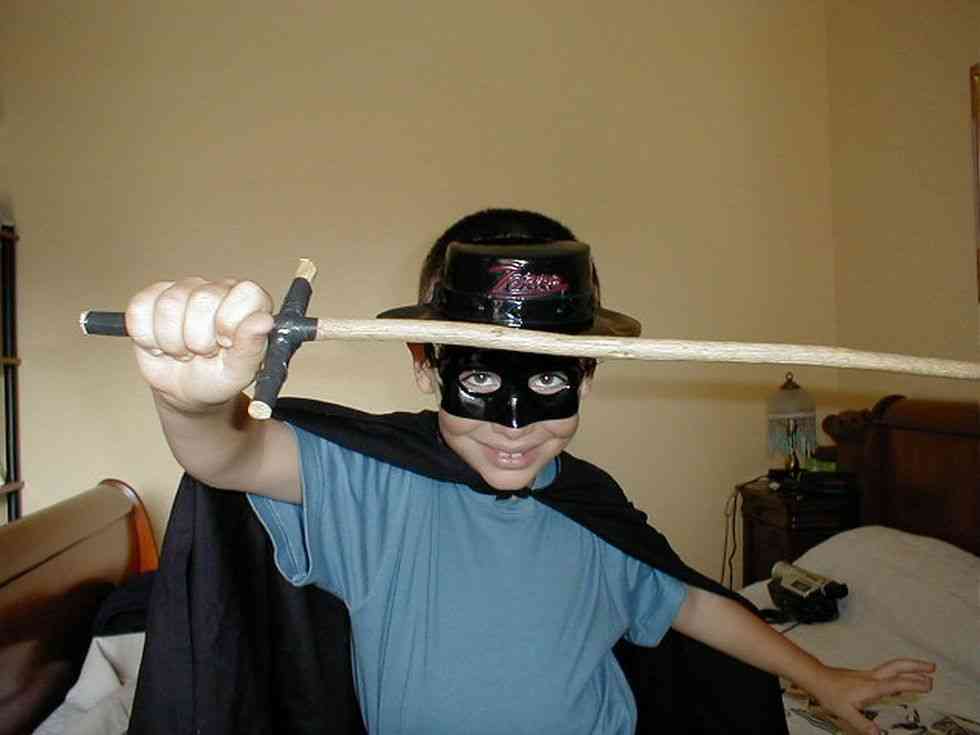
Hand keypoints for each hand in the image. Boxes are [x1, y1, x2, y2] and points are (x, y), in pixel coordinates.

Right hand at [126, 277, 273, 412]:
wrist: (187, 390)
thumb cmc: (220, 377)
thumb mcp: (241, 371)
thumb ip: (252, 346)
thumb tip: (263, 321)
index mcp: (250, 301)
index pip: (243, 293)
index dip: (230, 323)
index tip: (227, 345)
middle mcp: (219, 289)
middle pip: (201, 299)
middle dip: (199, 339)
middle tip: (204, 353)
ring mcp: (184, 290)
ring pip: (169, 305)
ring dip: (173, 343)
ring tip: (185, 352)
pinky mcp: (152, 298)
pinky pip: (139, 310)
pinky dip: (148, 338)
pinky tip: (162, 345)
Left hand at [804, 658, 934, 734]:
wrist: (817, 678)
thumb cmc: (829, 692)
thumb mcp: (845, 712)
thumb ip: (863, 724)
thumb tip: (878, 734)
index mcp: (871, 687)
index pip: (896, 683)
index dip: (913, 683)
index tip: (929, 684)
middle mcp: (872, 678)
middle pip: (897, 667)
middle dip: (916, 666)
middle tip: (932, 668)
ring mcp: (869, 675)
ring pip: (893, 667)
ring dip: (910, 666)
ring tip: (925, 671)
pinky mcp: (865, 676)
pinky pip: (887, 672)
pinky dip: (900, 673)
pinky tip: (903, 680)